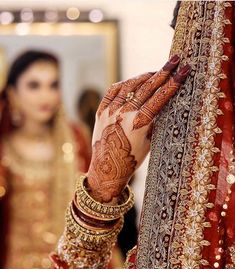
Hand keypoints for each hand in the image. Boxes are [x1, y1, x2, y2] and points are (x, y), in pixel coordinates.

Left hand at [86, 55, 189, 201]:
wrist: (107, 168)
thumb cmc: (131, 159)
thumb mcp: (149, 142)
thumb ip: (154, 121)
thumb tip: (161, 103)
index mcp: (139, 123)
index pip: (160, 97)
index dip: (174, 82)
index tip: (184, 70)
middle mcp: (124, 114)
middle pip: (147, 87)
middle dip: (163, 71)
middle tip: (175, 59)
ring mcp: (110, 111)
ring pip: (130, 85)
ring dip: (145, 76)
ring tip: (156, 72)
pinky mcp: (101, 111)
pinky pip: (113, 91)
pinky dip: (125, 84)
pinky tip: (134, 81)